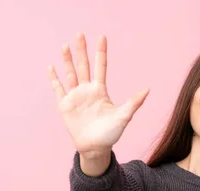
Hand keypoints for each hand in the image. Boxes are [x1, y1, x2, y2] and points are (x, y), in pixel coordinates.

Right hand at [47, 33, 149, 157]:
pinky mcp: (65, 105)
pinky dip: (54, 78)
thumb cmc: (111, 133)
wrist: (96, 148)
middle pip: (83, 66)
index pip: (100, 66)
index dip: (100, 52)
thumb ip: (134, 102)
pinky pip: (58, 89)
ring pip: (70, 74)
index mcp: (100, 90)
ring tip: (65, 46)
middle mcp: (87, 90)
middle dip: (81, 50)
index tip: (101, 37)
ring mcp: (75, 97)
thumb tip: (148, 89)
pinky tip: (51, 67)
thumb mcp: (124, 116)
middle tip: (80, 33)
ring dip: (67, 60)